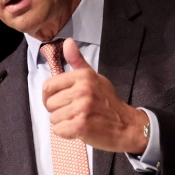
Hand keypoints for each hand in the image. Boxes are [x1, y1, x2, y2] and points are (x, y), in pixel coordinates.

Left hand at [42, 37, 149, 153]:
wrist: (126, 125)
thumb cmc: (108, 102)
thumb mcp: (94, 77)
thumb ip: (77, 61)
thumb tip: (67, 42)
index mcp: (83, 77)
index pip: (49, 86)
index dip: (49, 96)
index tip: (59, 100)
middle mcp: (82, 90)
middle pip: (49, 103)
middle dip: (57, 111)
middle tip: (73, 112)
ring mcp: (82, 108)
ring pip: (53, 118)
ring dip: (62, 122)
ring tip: (77, 119)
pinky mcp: (81, 126)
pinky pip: (59, 130)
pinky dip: (65, 133)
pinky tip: (78, 129)